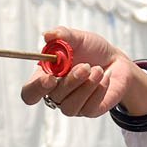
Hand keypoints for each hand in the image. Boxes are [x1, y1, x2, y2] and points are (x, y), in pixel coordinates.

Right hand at [19, 27, 146, 117]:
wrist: (117, 61)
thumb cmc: (92, 50)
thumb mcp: (78, 38)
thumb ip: (63, 35)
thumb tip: (48, 35)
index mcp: (46, 77)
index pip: (30, 92)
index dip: (36, 89)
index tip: (49, 78)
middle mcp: (56, 94)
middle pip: (53, 97)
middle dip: (71, 81)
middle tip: (86, 66)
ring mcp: (72, 105)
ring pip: (70, 107)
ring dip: (85, 87)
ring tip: (98, 70)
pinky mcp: (89, 111)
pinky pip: (88, 108)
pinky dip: (98, 91)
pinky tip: (105, 78)